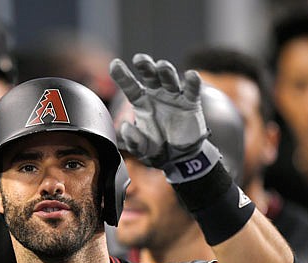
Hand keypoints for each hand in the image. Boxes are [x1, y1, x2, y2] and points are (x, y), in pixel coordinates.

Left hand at [109, 53, 220, 182]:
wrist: (179, 158)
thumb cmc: (157, 150)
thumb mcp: (141, 149)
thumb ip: (133, 140)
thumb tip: (126, 127)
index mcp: (141, 103)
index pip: (130, 86)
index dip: (122, 75)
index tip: (114, 64)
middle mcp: (156, 95)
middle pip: (150, 75)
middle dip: (145, 65)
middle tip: (139, 59)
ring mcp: (173, 97)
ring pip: (169, 78)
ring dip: (165, 70)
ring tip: (162, 66)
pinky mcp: (190, 103)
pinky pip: (192, 90)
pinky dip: (193, 82)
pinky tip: (191, 76)